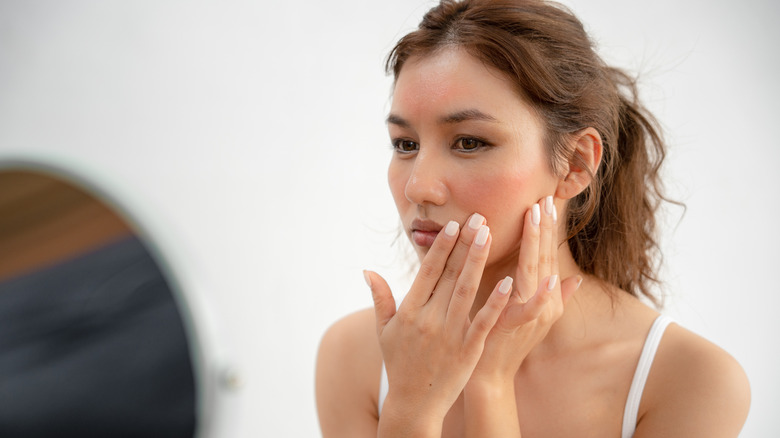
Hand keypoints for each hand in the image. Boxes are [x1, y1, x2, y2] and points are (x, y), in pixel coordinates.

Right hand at [365, 213, 513, 424]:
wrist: (414, 403)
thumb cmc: (399, 363)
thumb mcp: (384, 331)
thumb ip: (380, 298)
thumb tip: (368, 270)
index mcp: (410, 311)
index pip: (428, 271)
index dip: (441, 247)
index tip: (453, 225)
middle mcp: (429, 319)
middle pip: (450, 275)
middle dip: (465, 245)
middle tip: (479, 218)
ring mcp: (450, 334)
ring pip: (467, 291)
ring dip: (478, 262)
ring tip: (489, 236)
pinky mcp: (468, 349)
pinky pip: (483, 321)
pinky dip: (495, 302)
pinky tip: (508, 282)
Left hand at [469, 196, 581, 385]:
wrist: (490, 374)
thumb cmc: (505, 341)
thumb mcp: (531, 314)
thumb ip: (554, 295)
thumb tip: (574, 278)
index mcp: (544, 296)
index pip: (545, 254)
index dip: (545, 229)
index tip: (545, 201)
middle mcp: (544, 303)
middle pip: (543, 257)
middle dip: (543, 226)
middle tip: (543, 197)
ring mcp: (534, 314)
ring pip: (536, 271)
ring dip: (537, 243)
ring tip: (535, 215)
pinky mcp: (519, 326)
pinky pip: (531, 308)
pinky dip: (540, 294)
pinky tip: (546, 277)